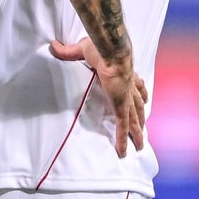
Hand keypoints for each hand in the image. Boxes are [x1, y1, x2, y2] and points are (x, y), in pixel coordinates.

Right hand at [50, 37, 147, 157]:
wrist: (111, 53)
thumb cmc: (101, 48)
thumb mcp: (83, 48)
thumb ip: (69, 50)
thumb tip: (54, 46)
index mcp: (123, 73)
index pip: (135, 85)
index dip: (140, 92)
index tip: (144, 98)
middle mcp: (128, 88)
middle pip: (138, 106)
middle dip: (141, 117)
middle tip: (144, 128)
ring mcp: (125, 99)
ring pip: (134, 120)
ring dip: (137, 133)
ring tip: (140, 145)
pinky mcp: (120, 107)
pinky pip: (122, 128)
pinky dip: (122, 141)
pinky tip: (123, 153)